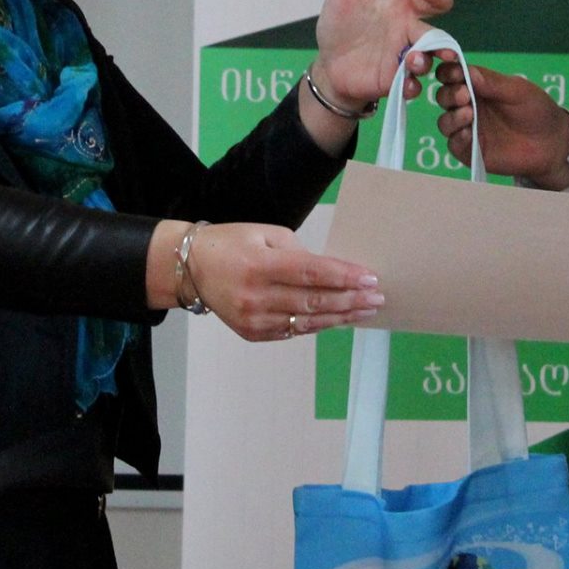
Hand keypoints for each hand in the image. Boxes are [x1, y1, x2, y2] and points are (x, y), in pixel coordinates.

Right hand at [177, 220, 383, 342]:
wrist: (192, 268)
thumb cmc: (231, 243)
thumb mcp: (265, 234)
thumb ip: (298, 253)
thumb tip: (330, 273)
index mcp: (260, 265)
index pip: (311, 273)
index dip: (343, 277)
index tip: (370, 278)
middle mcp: (256, 296)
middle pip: (314, 301)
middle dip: (350, 300)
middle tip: (377, 298)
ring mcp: (254, 319)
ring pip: (307, 321)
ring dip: (340, 316)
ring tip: (365, 311)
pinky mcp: (252, 333)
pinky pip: (293, 330)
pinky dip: (318, 325)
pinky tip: (338, 318)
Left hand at [309, 0, 451, 114]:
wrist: (327, 63)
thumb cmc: (340, 25)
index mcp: (404, 7)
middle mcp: (410, 32)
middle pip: (438, 33)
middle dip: (441, 39)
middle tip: (437, 44)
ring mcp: (404, 58)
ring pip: (428, 60)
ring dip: (425, 61)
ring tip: (411, 62)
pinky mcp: (394, 81)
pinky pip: (412, 84)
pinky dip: (412, 85)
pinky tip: (405, 84)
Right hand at [432, 58, 568, 188]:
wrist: (552, 142)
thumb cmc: (536, 109)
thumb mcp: (517, 90)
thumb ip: (492, 82)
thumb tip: (466, 70)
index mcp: (476, 86)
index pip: (452, 75)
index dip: (448, 73)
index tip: (455, 74)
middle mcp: (468, 106)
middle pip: (444, 98)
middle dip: (450, 95)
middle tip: (465, 95)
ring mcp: (468, 129)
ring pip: (445, 122)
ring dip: (452, 117)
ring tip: (468, 114)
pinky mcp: (471, 151)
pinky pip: (454, 145)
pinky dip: (457, 139)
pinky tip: (468, 134)